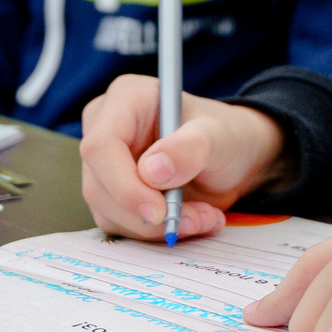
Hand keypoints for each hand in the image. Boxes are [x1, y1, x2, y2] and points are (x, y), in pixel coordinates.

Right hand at [79, 77, 286, 240]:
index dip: (124, 184)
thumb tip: (152, 171)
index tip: (159, 211)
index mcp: (127, 98)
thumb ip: (190, 148)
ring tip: (203, 218)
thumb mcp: (219, 136)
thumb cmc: (225, 135)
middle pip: (99, 185)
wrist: (233, 159)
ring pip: (107, 211)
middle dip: (147, 214)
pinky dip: (155, 232)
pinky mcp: (112, 193)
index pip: (101, 146)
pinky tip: (190, 220)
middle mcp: (105, 128)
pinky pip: (121, 224)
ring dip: (156, 228)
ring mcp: (105, 164)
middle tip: (198, 220)